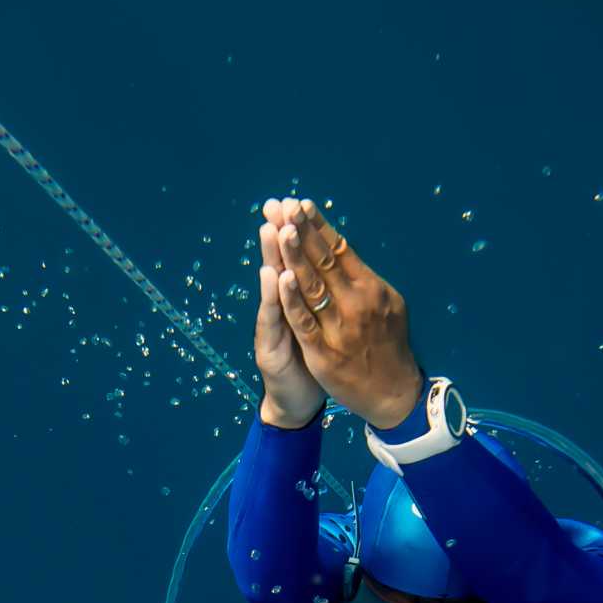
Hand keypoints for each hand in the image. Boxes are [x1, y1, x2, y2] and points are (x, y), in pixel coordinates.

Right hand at [253, 214, 325, 427]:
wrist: (296, 402)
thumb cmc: (313, 360)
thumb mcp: (321, 324)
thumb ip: (319, 293)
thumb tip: (333, 259)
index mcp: (295, 299)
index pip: (295, 257)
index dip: (295, 230)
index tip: (295, 201)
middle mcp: (279, 307)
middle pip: (281, 263)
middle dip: (281, 233)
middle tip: (277, 204)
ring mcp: (272, 326)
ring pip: (274, 285)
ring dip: (274, 256)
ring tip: (272, 228)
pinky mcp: (269, 348)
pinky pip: (274, 318)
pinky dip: (275, 296)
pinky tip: (273, 275)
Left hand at [263, 198, 423, 429]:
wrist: (394, 393)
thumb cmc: (388, 345)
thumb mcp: (386, 304)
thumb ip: (363, 279)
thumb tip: (341, 249)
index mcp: (370, 287)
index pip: (339, 249)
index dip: (318, 226)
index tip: (300, 203)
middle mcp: (357, 301)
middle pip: (323, 261)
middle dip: (301, 232)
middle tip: (283, 206)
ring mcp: (340, 327)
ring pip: (312, 286)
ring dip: (295, 256)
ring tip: (281, 229)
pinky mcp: (324, 353)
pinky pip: (304, 322)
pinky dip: (292, 300)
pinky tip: (280, 278)